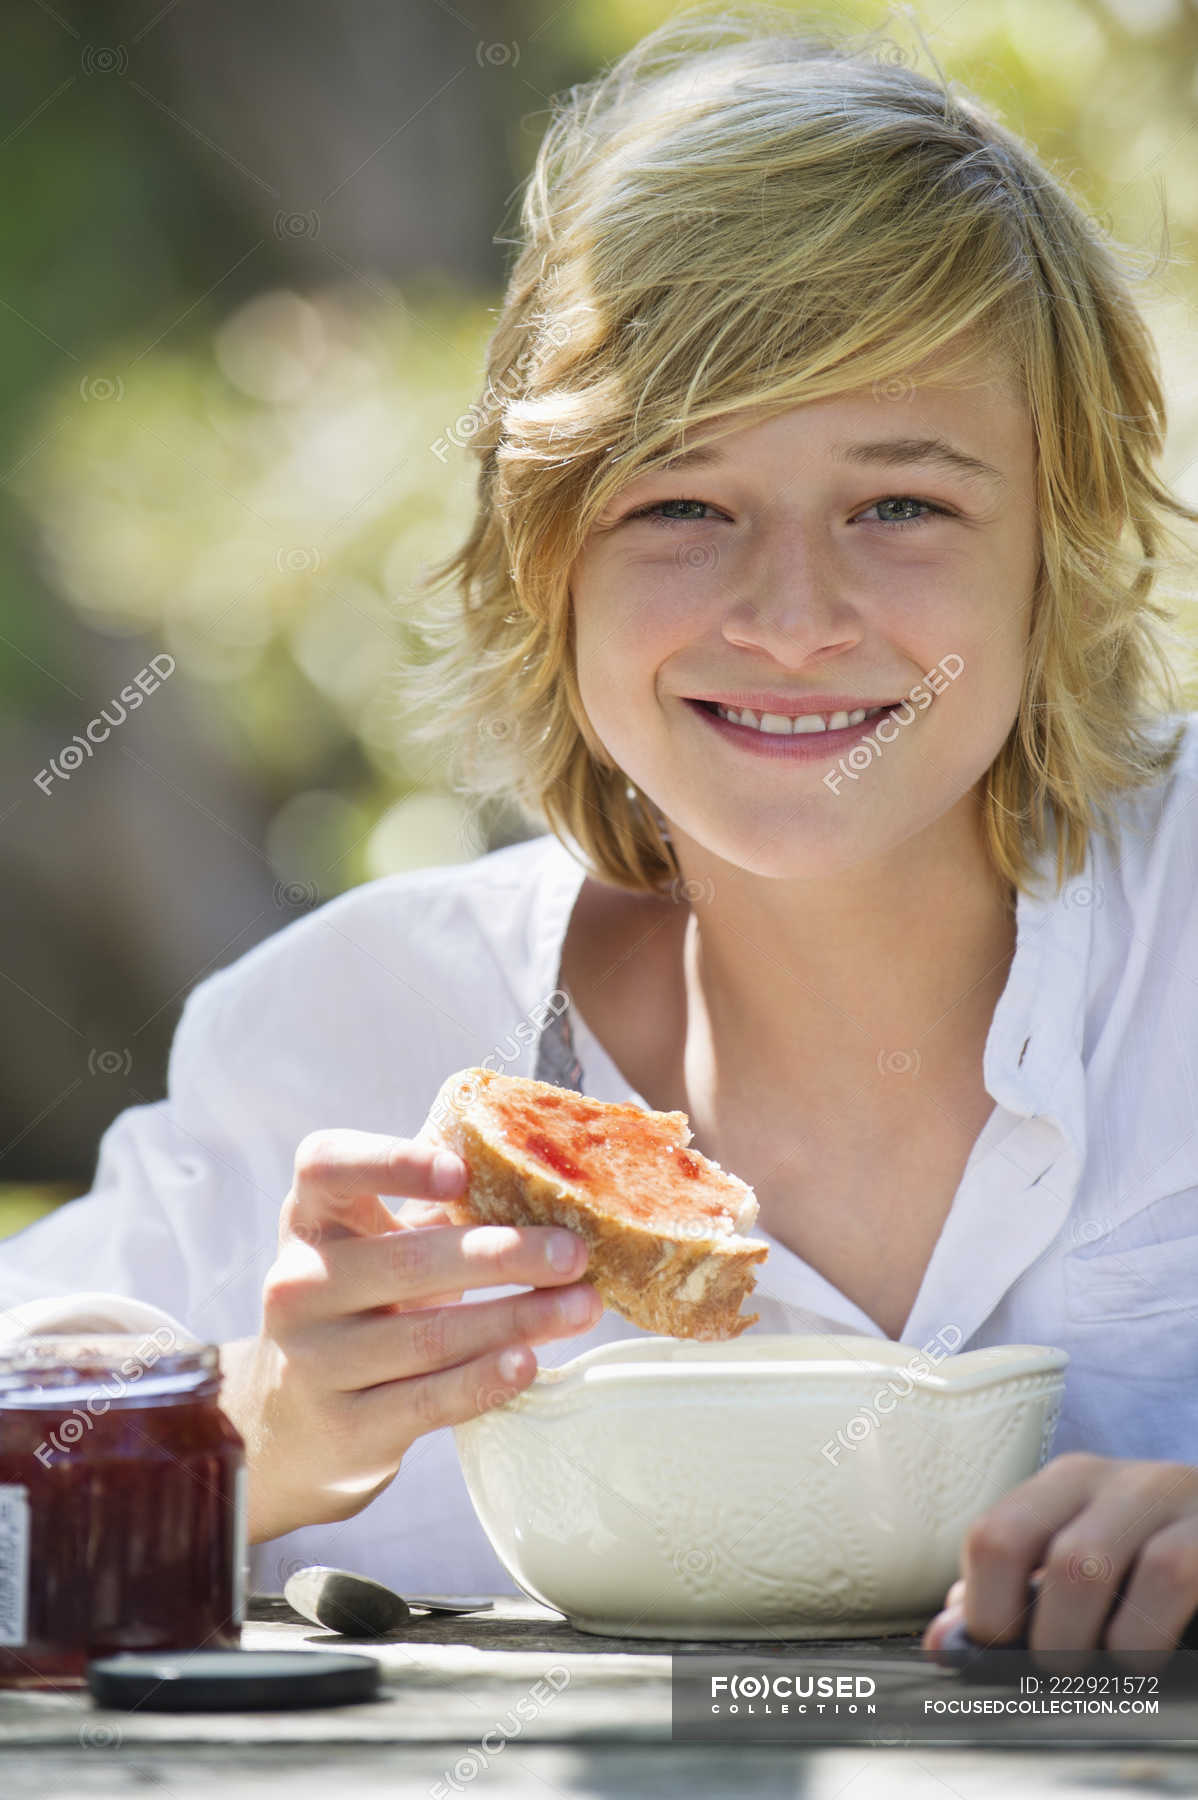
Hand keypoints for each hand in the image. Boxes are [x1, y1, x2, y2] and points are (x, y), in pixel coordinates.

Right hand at [219, 1129, 602, 1542]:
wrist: (297, 1421)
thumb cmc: (363, 1302)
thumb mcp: (376, 1242)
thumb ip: (437, 1201)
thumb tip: (543, 1160)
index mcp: (310, 1218)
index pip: (327, 1166)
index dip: (393, 1163)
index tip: (461, 1173)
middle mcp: (298, 1284)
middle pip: (405, 1261)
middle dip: (504, 1256)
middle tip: (575, 1253)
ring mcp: (313, 1359)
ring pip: (427, 1336)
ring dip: (516, 1319)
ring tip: (581, 1307)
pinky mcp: (342, 1426)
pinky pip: (425, 1401)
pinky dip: (482, 1381)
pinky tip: (528, 1362)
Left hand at [922, 1451, 1197, 1670]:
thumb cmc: (1146, 1559)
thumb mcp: (1076, 1563)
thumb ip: (1010, 1598)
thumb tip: (943, 1642)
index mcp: (1067, 1484)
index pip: (995, 1537)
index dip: (986, 1611)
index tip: (1000, 1653)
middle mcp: (1118, 1482)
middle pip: (1053, 1557)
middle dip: (1049, 1638)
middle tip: (1060, 1669)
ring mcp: (1172, 1500)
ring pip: (1101, 1568)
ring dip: (1096, 1643)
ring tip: (1108, 1668)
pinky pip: (1170, 1578)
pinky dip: (1147, 1637)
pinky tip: (1151, 1657)